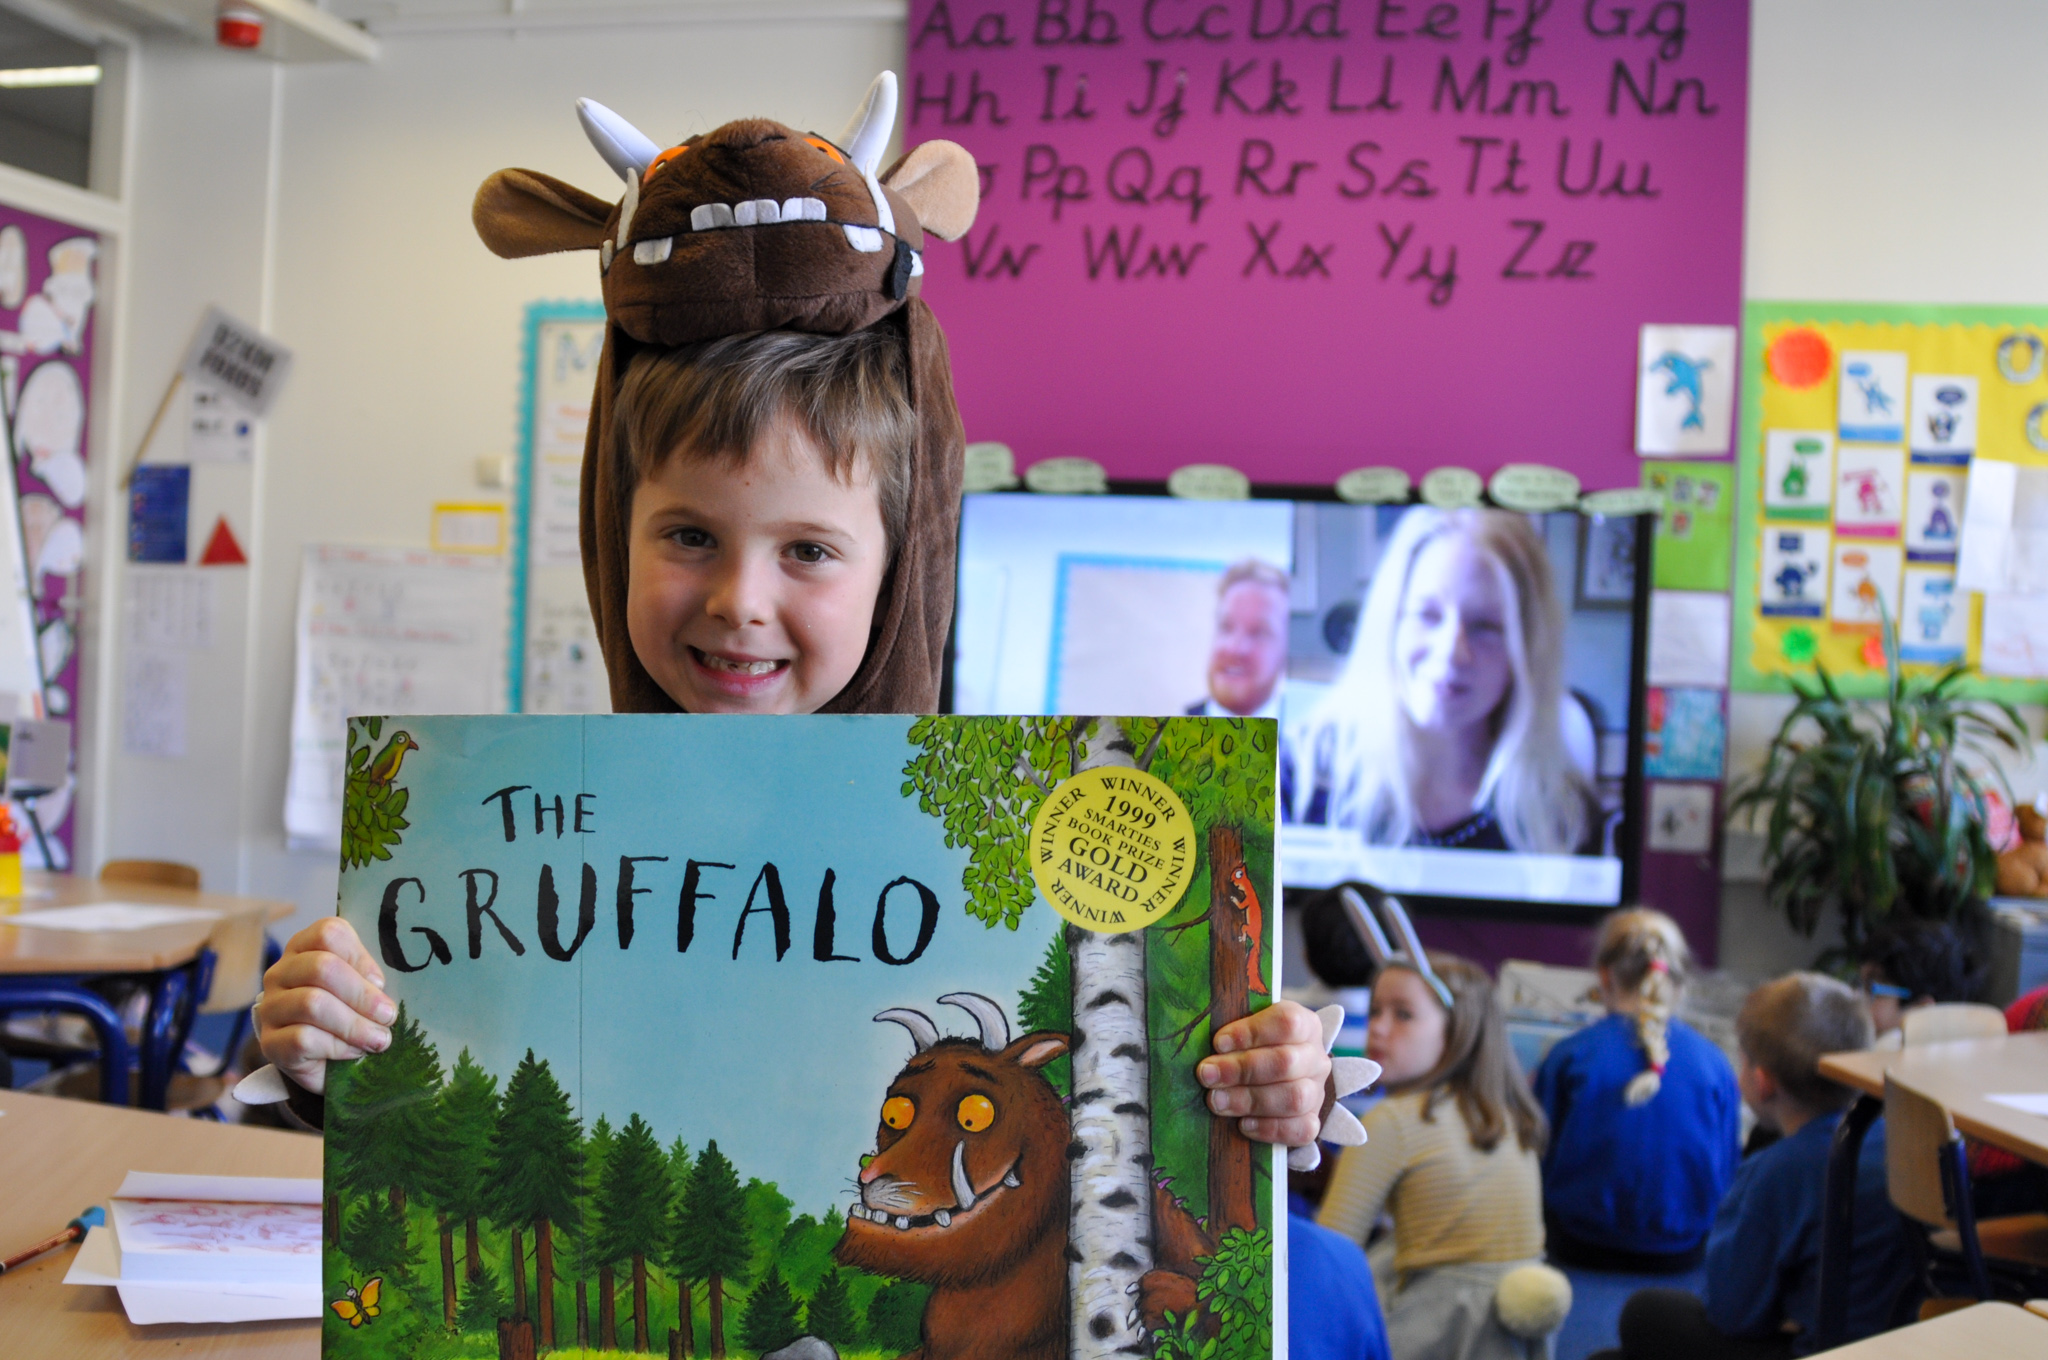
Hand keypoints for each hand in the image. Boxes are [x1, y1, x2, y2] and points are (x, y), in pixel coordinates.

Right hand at [255, 917, 393, 1094]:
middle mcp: (280, 973)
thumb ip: (369, 978)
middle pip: (321, 968)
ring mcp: (271, 1008)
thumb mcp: (360, 989)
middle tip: (388, 1016)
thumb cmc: (348, 1014)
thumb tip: (379, 986)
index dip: (359, 956)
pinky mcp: (271, 1043)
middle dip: (362, 994)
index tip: (380, 982)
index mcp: (304, 948)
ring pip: (312, 1004)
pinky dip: (338, 1046)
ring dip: (355, 1025)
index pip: (328, 933)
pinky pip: (304, 1039)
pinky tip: (354, 1052)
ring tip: (379, 1039)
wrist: (324, 1062)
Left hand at [1196, 999, 1329, 1146]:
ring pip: (1294, 1097)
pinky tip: (1243, 1124)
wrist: (1272, 1080)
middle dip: (1240, 1069)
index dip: (1250, 1032)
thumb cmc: (1251, 1049)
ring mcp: (1316, 1091)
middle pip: (1285, 1062)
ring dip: (1249, 1099)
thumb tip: (1209, 1047)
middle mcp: (1315, 1058)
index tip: (1218, 1043)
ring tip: (1216, 1100)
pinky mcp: (1312, 1121)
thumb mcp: (1245, 1032)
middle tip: (1206, 1074)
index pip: (1286, 1022)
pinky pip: (1301, 1130)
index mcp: (1305, 1025)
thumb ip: (1232, 1035)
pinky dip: (1269, 1128)